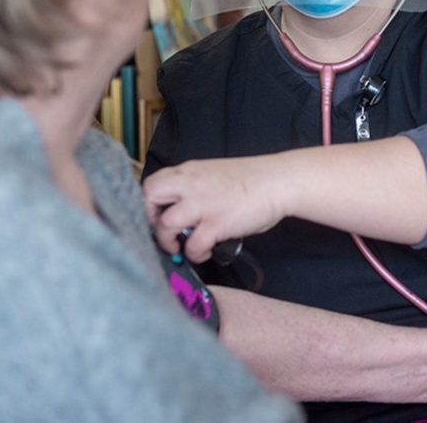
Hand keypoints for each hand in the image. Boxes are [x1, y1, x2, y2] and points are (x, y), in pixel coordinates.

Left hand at [143, 157, 289, 262]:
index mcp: (189, 171)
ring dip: (168, 241)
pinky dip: (195, 254)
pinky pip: (193, 245)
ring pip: (165, 225)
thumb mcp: (213, 174)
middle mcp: (191, 184)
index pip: (151, 182)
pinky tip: (204, 252)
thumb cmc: (251, 180)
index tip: (155, 216)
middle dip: (149, 218)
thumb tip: (178, 207)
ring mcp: (203, 204)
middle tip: (161, 230)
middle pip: (149, 197)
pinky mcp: (217, 223)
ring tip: (180, 247)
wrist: (278, 181)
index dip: (147, 203)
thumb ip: (192, 186)